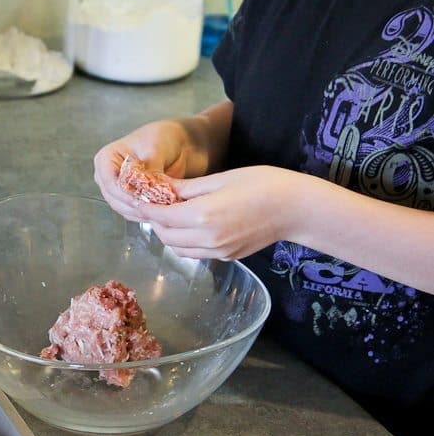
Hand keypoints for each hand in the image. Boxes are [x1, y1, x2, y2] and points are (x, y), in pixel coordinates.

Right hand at [93, 120, 192, 220]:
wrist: (178, 145)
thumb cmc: (162, 139)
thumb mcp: (155, 149)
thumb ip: (150, 169)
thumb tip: (149, 189)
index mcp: (106, 158)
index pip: (110, 182)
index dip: (125, 194)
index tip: (141, 200)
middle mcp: (109, 176)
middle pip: (115, 199)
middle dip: (135, 205)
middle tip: (155, 208)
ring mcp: (120, 190)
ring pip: (125, 209)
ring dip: (143, 212)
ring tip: (161, 210)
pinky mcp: (132, 200)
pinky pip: (136, 213)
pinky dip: (148, 214)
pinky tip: (161, 212)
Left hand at [135, 165, 298, 259]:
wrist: (295, 209)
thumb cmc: (262, 183)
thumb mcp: (222, 178)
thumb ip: (189, 188)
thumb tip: (163, 189)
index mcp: (202, 215)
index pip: (160, 216)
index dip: (146, 207)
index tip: (139, 197)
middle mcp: (206, 238)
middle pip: (165, 236)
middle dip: (156, 221)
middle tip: (155, 204)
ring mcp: (218, 251)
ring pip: (178, 249)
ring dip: (169, 234)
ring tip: (173, 215)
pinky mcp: (228, 257)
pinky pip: (196, 254)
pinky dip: (186, 242)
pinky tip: (192, 226)